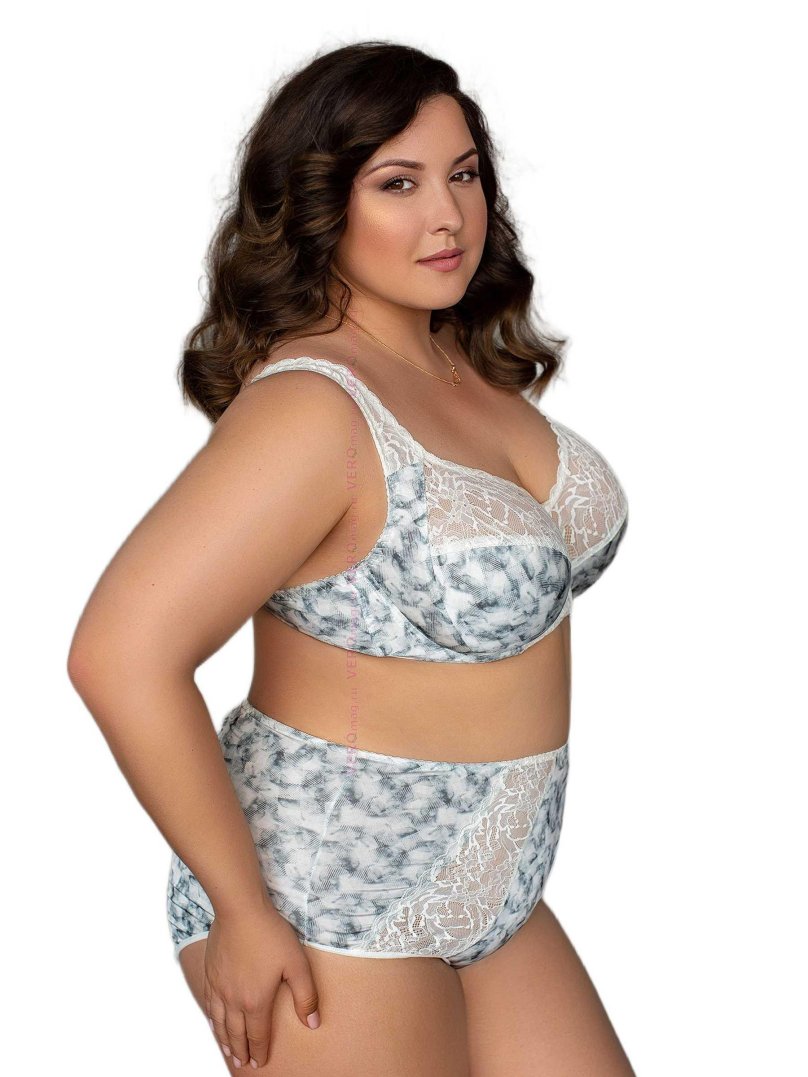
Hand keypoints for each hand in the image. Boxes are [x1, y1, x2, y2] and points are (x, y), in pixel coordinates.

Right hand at [204, 896, 320, 1069]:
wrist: (239, 910)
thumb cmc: (270, 934)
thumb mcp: (297, 964)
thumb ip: (305, 996)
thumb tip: (313, 1023)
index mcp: (256, 1001)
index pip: (257, 1035)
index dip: (260, 1050)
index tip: (260, 1062)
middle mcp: (234, 1000)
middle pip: (236, 1033)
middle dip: (241, 1051)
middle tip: (244, 1064)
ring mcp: (219, 987)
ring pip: (220, 1023)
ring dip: (225, 1040)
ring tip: (228, 1052)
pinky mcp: (210, 973)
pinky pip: (209, 1004)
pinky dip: (212, 1020)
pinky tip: (214, 1022)